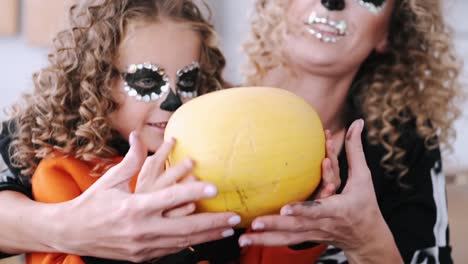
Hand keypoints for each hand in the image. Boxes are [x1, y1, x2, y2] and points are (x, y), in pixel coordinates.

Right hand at [47, 132, 240, 261]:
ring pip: (183, 242)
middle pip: (185, 226)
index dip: (194, 191)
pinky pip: (172, 250)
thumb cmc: (91, 203)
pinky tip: (207, 239)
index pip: (170, 197)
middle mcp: (140, 229)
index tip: (215, 187)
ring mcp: (142, 246)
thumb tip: (137, 136)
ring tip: (229, 229)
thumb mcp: (110, 181)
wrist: (70, 233)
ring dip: (208, 235)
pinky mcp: (142, 256)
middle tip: (236, 216)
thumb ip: (130, 161)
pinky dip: (192, 244)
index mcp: (133, 207)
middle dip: (213, 222)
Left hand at [238, 119, 401, 262]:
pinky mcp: (306, 237)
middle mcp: (322, 223)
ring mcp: (313, 233)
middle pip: (296, 226)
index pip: (318, 208)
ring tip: (244, 239)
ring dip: (265, 239)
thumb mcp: (363, 177)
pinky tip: (249, 240)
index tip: (285, 209)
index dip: (303, 209)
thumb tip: (358, 121)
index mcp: (336, 209)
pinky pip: (285, 240)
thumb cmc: (364, 203)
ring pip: (287, 238)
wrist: (366, 238)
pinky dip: (268, 241)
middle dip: (275, 225)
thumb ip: (356, 149)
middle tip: (255, 223)